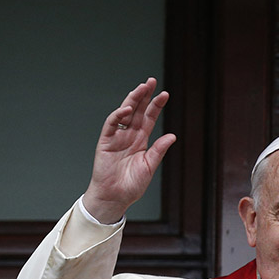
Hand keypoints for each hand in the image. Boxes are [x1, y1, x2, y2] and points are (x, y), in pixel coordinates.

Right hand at [82, 77, 176, 223]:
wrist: (115, 197)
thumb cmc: (132, 184)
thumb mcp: (149, 166)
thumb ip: (158, 151)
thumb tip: (172, 136)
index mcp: (141, 140)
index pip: (149, 118)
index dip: (156, 106)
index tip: (165, 94)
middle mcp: (129, 135)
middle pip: (137, 111)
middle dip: (144, 96)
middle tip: (151, 81)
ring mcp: (117, 137)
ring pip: (124, 114)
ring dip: (132, 100)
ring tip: (140, 88)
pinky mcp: (105, 142)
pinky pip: (111, 125)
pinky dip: (117, 116)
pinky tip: (126, 109)